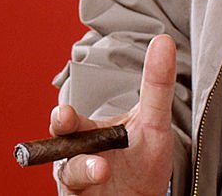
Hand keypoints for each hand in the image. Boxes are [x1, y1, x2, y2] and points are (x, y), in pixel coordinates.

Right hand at [51, 34, 175, 194]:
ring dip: (84, 170)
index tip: (64, 113)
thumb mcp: (154, 121)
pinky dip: (86, 189)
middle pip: (58, 148)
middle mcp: (75, 156)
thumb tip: (163, 41)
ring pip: (69, 175)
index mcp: (88, 133)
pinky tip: (99, 183)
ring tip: (102, 169)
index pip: (69, 122)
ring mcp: (77, 181)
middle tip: (64, 125)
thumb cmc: (143, 160)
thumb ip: (156, 85)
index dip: (63, 117)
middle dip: (59, 141)